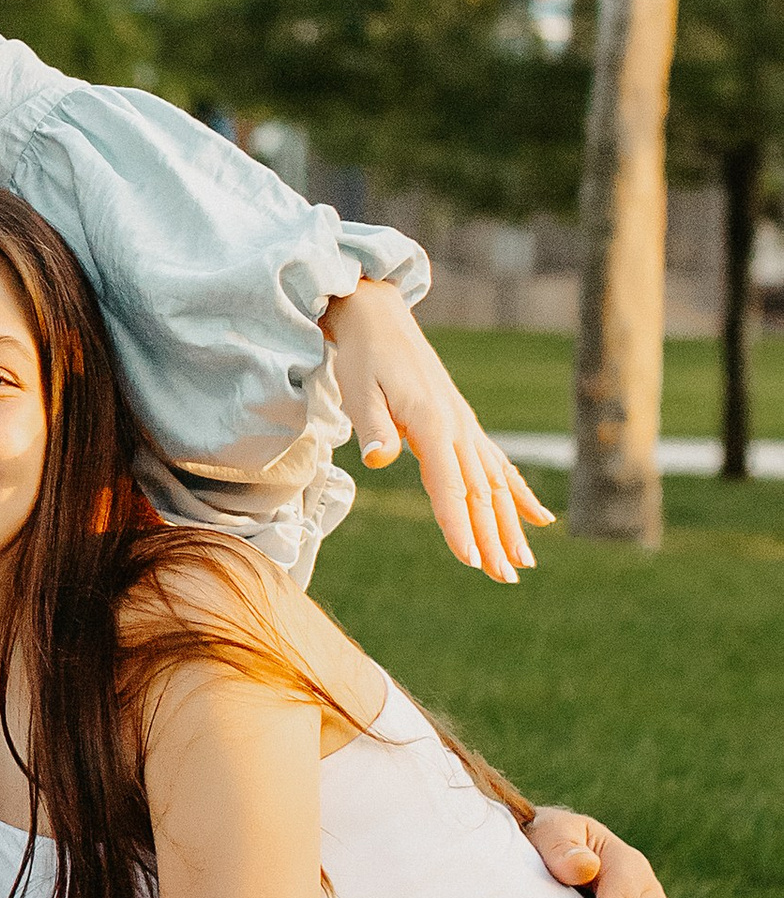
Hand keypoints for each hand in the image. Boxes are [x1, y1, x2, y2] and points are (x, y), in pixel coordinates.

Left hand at [323, 279, 550, 580]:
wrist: (380, 320)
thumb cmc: (364, 358)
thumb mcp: (358, 389)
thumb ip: (373, 427)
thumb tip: (376, 459)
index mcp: (433, 423)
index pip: (449, 486)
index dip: (459, 524)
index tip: (470, 560)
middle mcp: (458, 428)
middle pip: (480, 493)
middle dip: (493, 538)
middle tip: (505, 578)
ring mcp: (466, 427)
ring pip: (495, 484)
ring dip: (510, 526)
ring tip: (523, 563)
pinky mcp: (464, 426)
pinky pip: (498, 466)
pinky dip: (519, 494)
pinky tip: (539, 520)